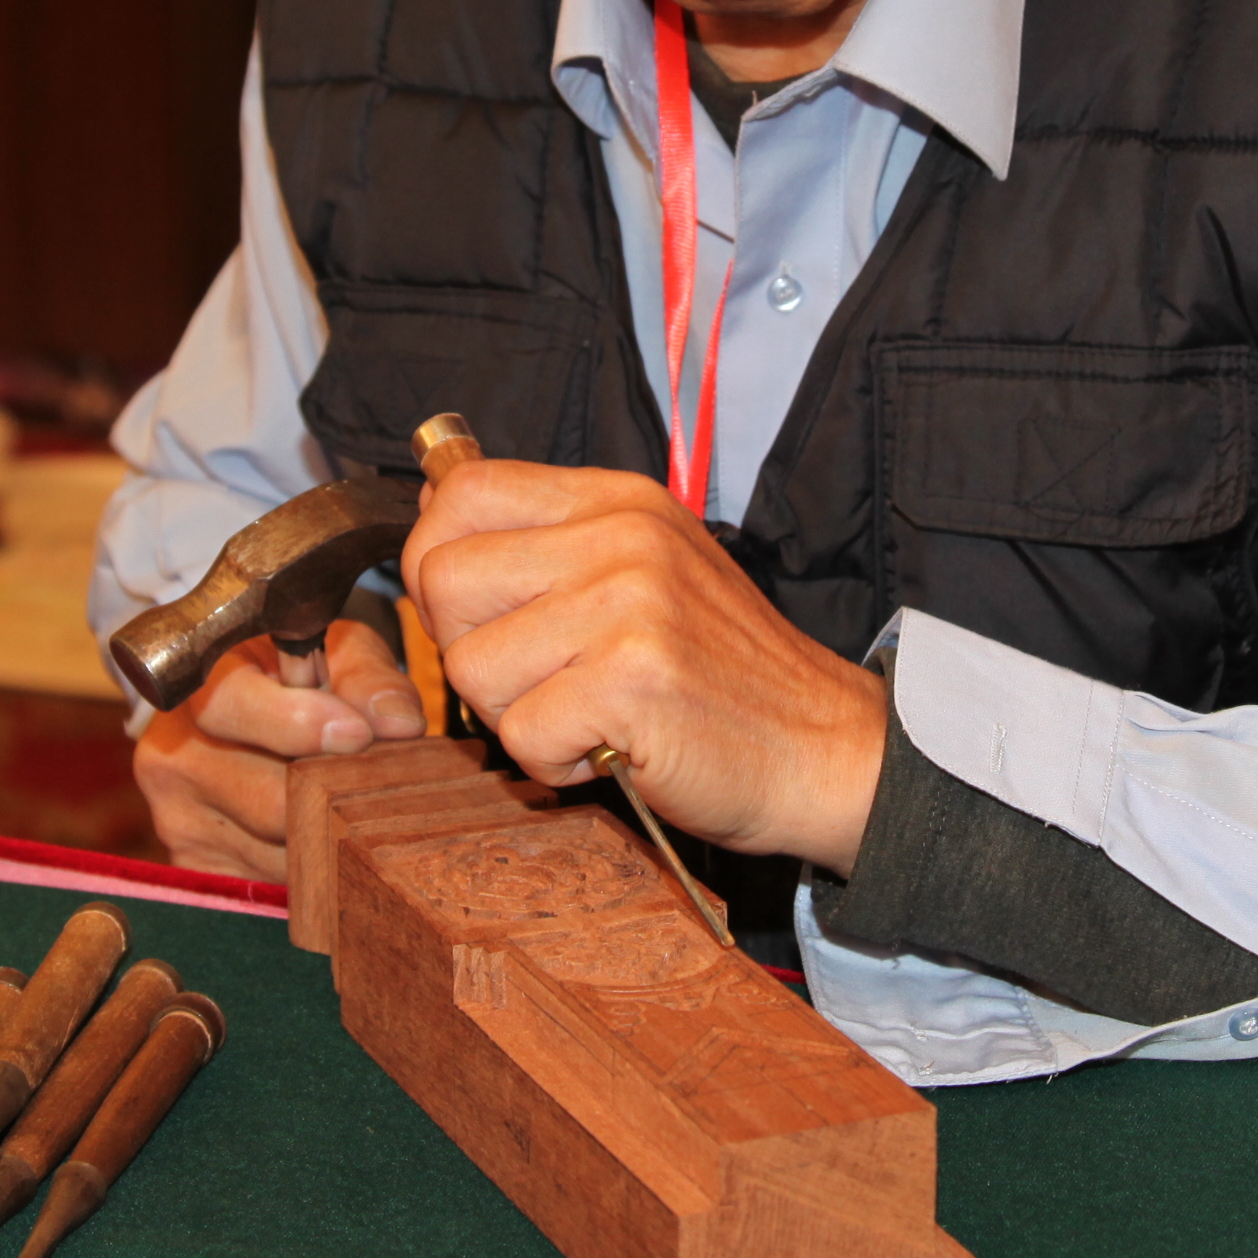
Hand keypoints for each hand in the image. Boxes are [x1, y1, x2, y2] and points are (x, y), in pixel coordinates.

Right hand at [127, 614, 422, 878]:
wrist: (250, 722)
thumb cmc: (305, 678)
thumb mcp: (338, 654)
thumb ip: (369, 680)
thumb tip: (399, 722)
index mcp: (200, 686)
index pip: (234, 705)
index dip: (300, 721)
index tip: (357, 734)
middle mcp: (174, 755)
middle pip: (268, 798)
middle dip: (335, 795)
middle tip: (381, 785)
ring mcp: (179, 818)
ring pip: (280, 851)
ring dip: (331, 834)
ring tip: (357, 806)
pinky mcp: (199, 868)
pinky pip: (269, 883)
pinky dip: (311, 867)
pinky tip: (327, 838)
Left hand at [401, 458, 884, 871]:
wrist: (824, 749)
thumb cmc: (722, 674)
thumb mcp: (645, 569)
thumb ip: (550, 539)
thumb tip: (432, 507)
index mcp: (617, 501)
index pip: (460, 494)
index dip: (439, 563)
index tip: (485, 616)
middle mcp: (621, 538)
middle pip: (443, 579)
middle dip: (469, 651)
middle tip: (540, 680)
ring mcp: (630, 605)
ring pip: (471, 666)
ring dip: (515, 715)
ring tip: (589, 715)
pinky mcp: (633, 681)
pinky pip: (519, 734)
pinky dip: (554, 763)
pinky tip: (612, 749)